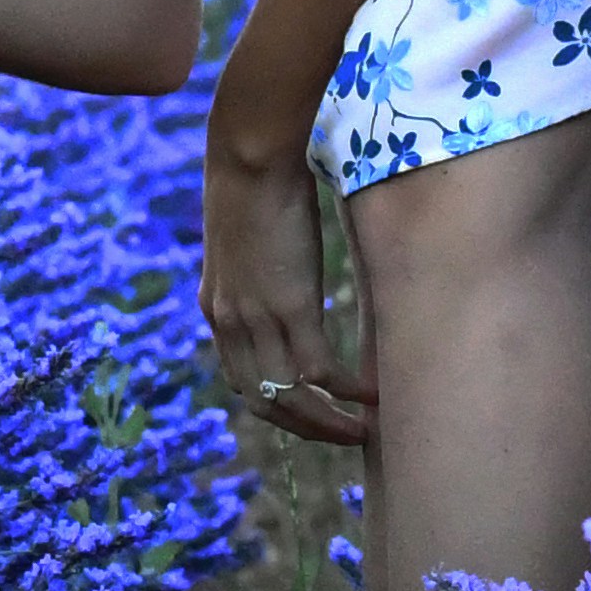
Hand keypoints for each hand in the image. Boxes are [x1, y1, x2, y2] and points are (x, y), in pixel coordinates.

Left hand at [201, 141, 373, 447]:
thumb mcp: (249, 234)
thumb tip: (289, 264)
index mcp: (216, 307)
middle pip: (263, 402)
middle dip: (303, 429)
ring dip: (328, 424)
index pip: (240, 378)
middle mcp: (230, 323)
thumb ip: (262, 263)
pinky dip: (348, 393)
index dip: (274, 405)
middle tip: (341, 438)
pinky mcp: (289, 307)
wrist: (250, 152)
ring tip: (363, 432)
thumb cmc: (256, 177)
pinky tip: (373, 397)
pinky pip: (320, 372)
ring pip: (292, 397)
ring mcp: (257, 319)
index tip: (307, 415)